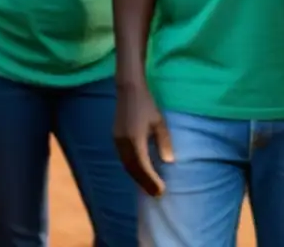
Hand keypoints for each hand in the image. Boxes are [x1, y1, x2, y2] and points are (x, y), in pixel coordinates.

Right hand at [112, 82, 172, 196]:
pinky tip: (140, 172)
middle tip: (157, 194)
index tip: (161, 190)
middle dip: (144, 183)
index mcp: (135, 139)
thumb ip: (164, 142)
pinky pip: (123, 159)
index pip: (143, 166)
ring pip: (126, 166)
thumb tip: (168, 162)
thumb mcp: (159, 122)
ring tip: (149, 187)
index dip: (151, 180)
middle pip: (133, 170)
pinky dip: (132, 169)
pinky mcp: (115, 138)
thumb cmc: (147, 104)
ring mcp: (117, 141)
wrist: (128, 90)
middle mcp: (123, 143)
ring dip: (137, 178)